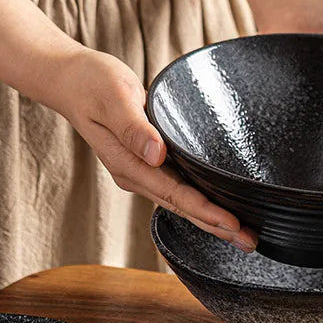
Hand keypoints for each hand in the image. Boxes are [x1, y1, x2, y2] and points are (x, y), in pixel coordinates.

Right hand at [52, 47, 257, 251]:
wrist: (72, 80)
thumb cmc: (92, 83)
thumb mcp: (113, 97)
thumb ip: (134, 128)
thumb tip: (157, 154)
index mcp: (129, 164)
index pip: (175, 194)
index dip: (205, 211)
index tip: (233, 224)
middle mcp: (137, 175)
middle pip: (183, 208)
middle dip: (217, 227)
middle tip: (251, 242)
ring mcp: (143, 172)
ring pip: (184, 203)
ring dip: (213, 220)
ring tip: (244, 235)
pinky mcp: (150, 164)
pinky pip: (180, 190)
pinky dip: (202, 202)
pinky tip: (221, 210)